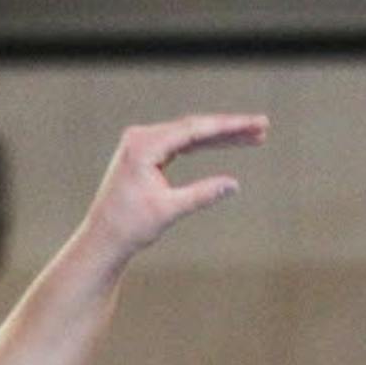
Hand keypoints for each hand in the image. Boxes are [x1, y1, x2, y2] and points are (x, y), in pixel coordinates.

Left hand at [80, 114, 267, 260]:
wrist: (102, 240)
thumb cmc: (130, 228)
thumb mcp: (169, 211)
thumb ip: (202, 195)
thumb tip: (233, 184)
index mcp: (143, 146)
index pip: (194, 129)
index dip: (229, 126)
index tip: (255, 124)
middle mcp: (140, 137)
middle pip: (194, 127)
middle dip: (229, 129)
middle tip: (263, 127)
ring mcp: (141, 143)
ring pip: (189, 134)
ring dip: (220, 136)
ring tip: (253, 136)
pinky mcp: (145, 153)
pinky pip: (180, 143)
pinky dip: (203, 144)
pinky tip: (227, 142)